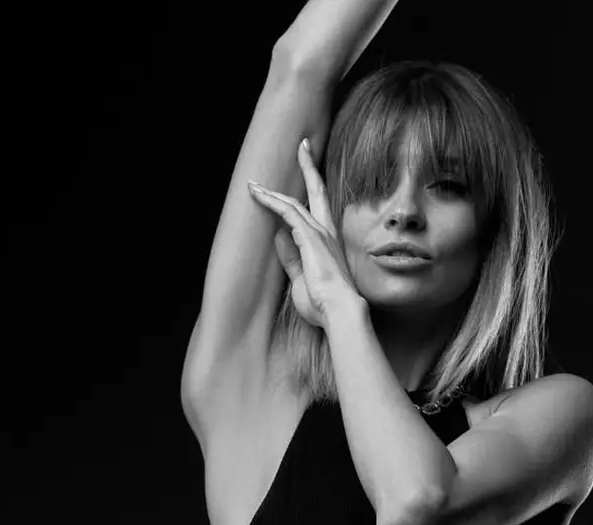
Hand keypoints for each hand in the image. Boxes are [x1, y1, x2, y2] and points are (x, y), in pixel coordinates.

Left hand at [248, 138, 363, 330]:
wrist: (339, 311)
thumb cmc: (324, 302)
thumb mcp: (302, 277)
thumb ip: (291, 257)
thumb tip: (279, 238)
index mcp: (328, 241)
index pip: (318, 208)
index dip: (312, 187)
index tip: (305, 170)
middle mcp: (326, 232)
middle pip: (317, 190)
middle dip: (308, 166)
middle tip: (303, 144)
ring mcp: (319, 233)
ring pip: (293, 202)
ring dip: (272, 191)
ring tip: (253, 184)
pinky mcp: (309, 238)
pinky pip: (287, 212)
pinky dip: (271, 202)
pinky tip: (257, 195)